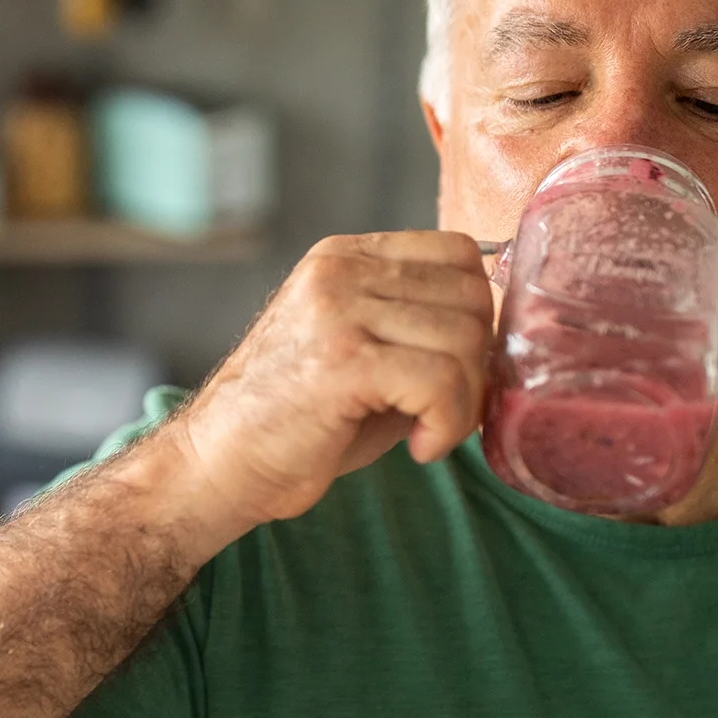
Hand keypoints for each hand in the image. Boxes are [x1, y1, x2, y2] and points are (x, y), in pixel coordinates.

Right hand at [160, 232, 492, 532]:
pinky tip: (421, 448)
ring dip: (463, 400)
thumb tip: (500, 336)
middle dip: (477, 361)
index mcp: (344, 256)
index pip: (457, 251)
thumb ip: (417, 326)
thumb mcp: (358, 349)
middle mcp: (340, 269)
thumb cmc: (295, 421)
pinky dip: (447, 424)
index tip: (453, 368)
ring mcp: (338, 309)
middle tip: (445, 410)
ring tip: (428, 431)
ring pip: (463, 339)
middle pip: (471, 294)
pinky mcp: (343, 360)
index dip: (474, 314)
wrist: (217, 466)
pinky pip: (441, 381)